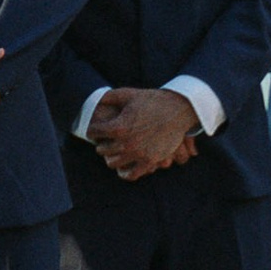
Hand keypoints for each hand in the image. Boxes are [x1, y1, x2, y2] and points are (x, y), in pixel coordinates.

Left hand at [86, 85, 201, 177]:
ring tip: (113, 152)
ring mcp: (139, 154)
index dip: (92, 130)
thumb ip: (108, 97)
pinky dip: (125, 172)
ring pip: (113, 163)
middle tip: (102, 141)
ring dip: (110, 157)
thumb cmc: (152, 100)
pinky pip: (132, 174)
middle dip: (100, 144)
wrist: (178, 109)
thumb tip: (93, 100)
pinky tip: (124, 166)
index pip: (94, 132)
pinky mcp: (150, 161)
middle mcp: (127, 143)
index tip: (93, 130)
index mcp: (118, 127)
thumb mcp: (128, 94)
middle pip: (101, 150)